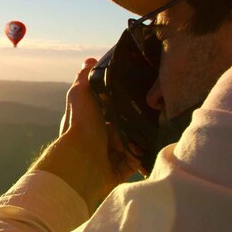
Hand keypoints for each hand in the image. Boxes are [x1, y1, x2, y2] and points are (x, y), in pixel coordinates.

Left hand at [32, 58, 139, 211]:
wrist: (82, 162)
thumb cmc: (81, 126)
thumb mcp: (80, 95)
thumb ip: (85, 78)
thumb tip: (89, 60)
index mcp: (92, 120)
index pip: (113, 109)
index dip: (125, 102)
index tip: (141, 94)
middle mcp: (101, 137)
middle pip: (126, 126)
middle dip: (136, 121)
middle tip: (151, 113)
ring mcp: (111, 155)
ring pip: (134, 143)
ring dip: (140, 138)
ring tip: (148, 130)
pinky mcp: (120, 170)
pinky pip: (138, 161)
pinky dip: (142, 155)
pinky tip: (146, 146)